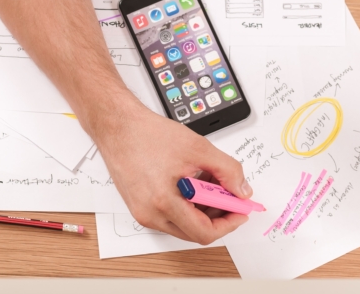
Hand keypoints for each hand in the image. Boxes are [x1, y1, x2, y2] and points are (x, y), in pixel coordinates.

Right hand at [91, 98, 251, 244]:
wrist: (117, 126)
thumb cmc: (147, 134)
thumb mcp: (198, 148)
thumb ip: (227, 171)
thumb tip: (242, 190)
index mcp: (164, 202)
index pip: (204, 233)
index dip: (229, 223)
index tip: (240, 211)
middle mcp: (150, 214)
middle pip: (194, 232)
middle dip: (217, 216)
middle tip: (229, 195)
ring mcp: (143, 213)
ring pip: (183, 225)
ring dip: (202, 209)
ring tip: (208, 182)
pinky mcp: (139, 207)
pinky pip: (170, 216)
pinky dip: (187, 204)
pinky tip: (192, 182)